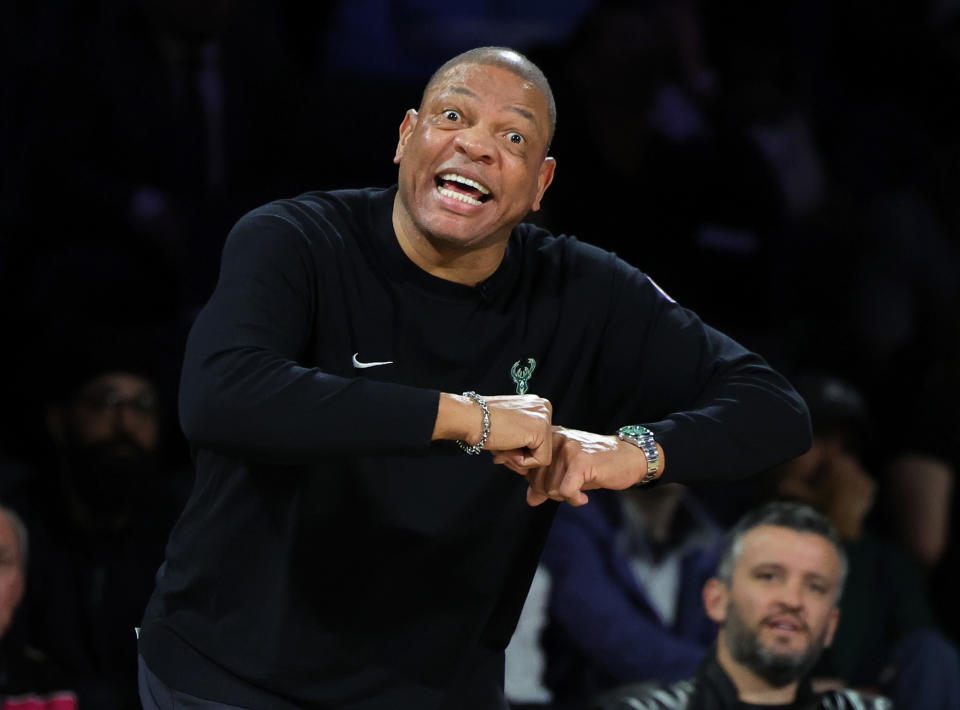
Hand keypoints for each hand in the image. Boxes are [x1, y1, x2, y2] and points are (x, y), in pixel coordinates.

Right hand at [434, 392, 552, 466]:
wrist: (469, 418)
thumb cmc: (481, 423)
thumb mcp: (507, 429)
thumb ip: (520, 442)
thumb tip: (526, 469)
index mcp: (536, 405)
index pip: (537, 440)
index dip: (518, 449)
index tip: (501, 444)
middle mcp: (544, 407)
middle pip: (541, 448)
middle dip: (519, 456)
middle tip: (500, 449)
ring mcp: (544, 417)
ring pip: (541, 456)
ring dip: (518, 459)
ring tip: (502, 446)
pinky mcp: (542, 430)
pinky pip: (541, 461)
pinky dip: (522, 462)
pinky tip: (507, 447)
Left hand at [495, 426, 651, 506]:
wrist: (629, 457)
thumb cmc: (597, 465)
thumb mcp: (568, 472)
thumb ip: (546, 483)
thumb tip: (530, 500)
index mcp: (549, 439)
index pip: (525, 467)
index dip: (535, 484)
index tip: (549, 487)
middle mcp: (555, 440)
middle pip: (536, 481)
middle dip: (551, 493)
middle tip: (569, 490)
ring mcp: (568, 449)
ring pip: (550, 488)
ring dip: (565, 496)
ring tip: (579, 489)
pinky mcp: (581, 461)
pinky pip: (565, 491)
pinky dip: (574, 499)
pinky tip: (583, 497)